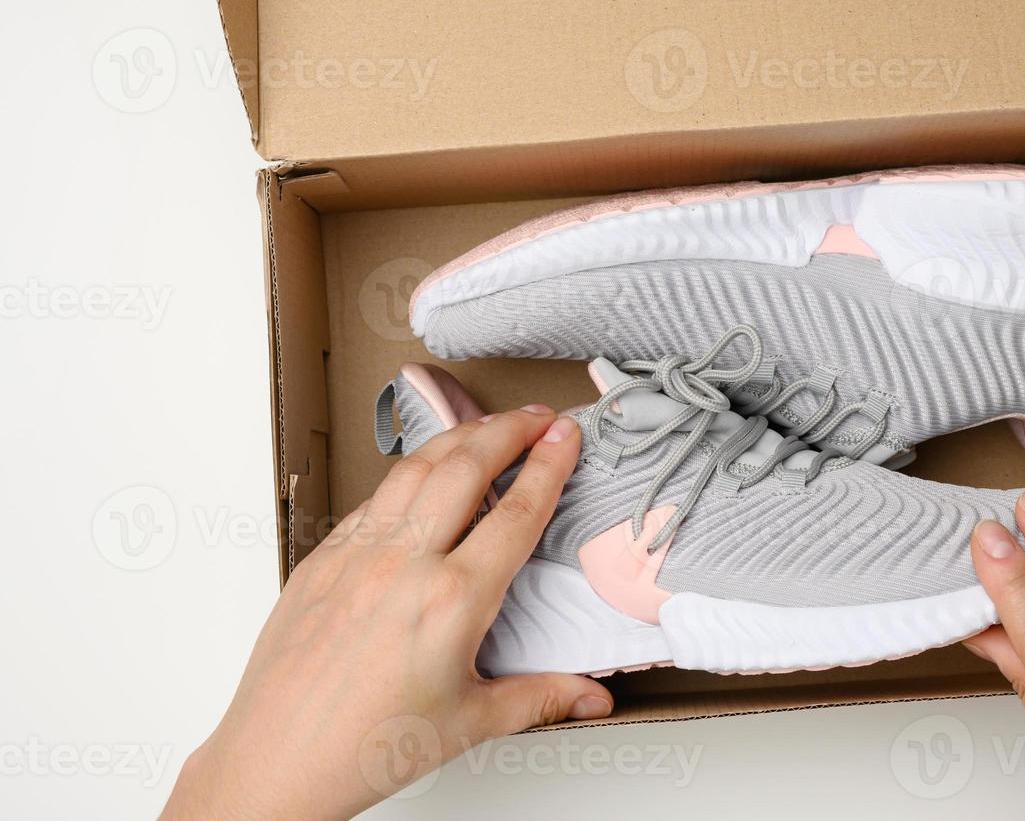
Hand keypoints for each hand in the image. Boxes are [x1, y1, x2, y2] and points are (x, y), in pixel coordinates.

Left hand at [162, 408, 611, 819]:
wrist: (276, 762)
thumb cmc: (365, 748)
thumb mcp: (470, 722)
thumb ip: (541, 697)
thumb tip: (591, 697)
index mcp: (451, 601)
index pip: (516, 511)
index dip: (550, 465)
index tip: (567, 436)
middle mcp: (403, 565)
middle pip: (466, 466)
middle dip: (510, 429)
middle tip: (539, 417)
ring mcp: (357, 555)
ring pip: (415, 468)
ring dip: (458, 437)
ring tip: (488, 428)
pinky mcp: (322, 559)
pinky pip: (373, 500)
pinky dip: (408, 475)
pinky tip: (424, 478)